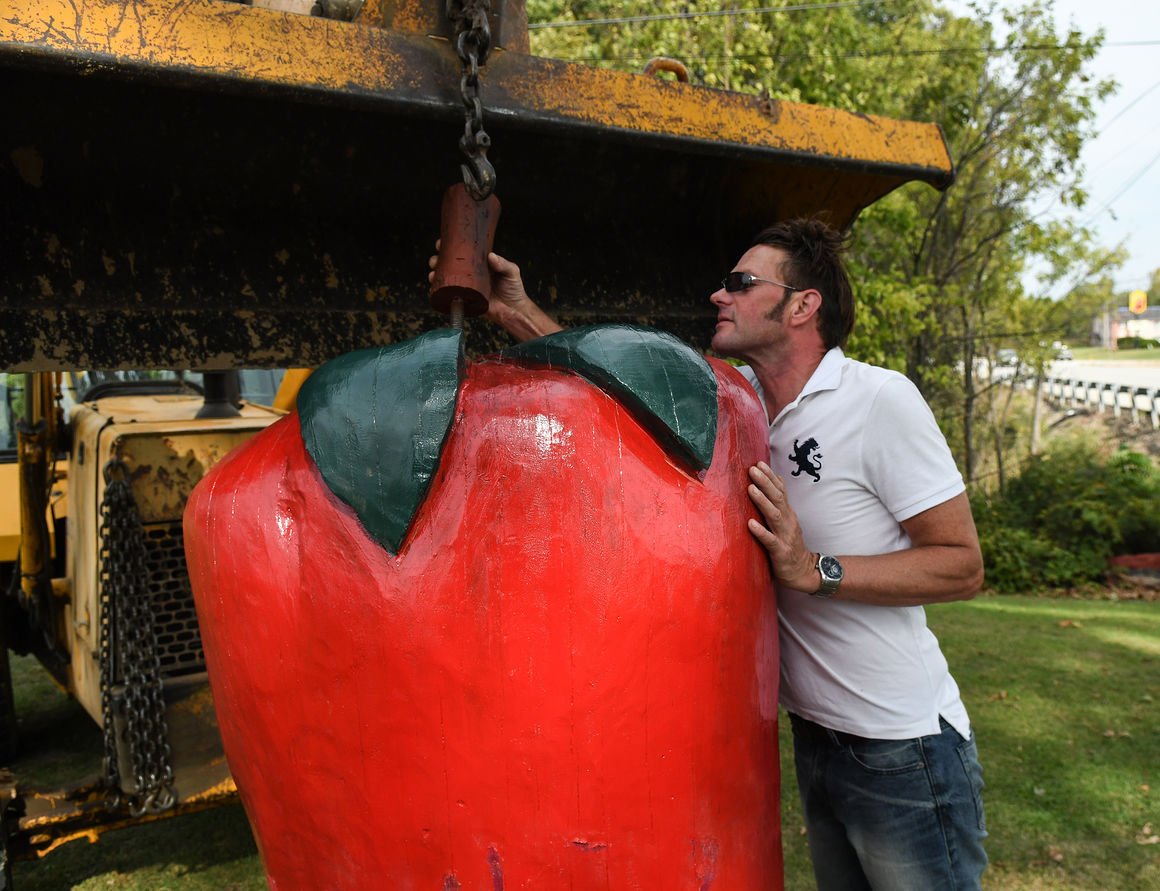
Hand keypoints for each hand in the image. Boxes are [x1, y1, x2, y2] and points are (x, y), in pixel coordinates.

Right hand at [428, 242, 559, 341]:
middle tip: (436, 259)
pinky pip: (449, 295)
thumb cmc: (514, 289)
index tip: (441, 243)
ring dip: (435, 274)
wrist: (514, 310)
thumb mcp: (511, 271)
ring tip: (433, 273)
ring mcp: (465, 287)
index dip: (448, 246)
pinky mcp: (465, 300)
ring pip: (445, 278)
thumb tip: (490, 256)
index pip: (460, 252)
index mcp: (478, 263)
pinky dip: (439, 292)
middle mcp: (469, 274)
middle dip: (437, 259)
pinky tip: (434, 288)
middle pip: (447, 263)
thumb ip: (503, 264)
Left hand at [746, 462, 818, 591]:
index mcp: (788, 514)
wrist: (803, 571)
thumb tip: (777, 479)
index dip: (770, 477)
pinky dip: (761, 531)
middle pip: (777, 498)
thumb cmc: (790, 545)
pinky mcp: (780, 552)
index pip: (780, 491)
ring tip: (751, 488)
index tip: (759, 463)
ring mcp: (785, 536)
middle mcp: (788, 521)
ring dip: (762, 501)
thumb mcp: (787, 520)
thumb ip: (780, 502)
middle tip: (753, 469)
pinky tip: (750, 523)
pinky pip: (770, 540)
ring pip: (774, 515)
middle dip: (765, 483)